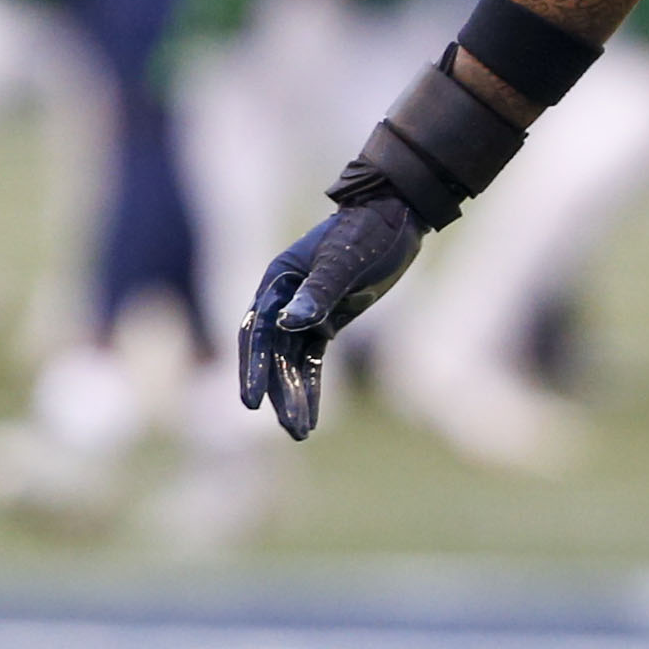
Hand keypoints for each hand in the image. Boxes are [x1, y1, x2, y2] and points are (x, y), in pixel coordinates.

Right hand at [238, 197, 428, 440]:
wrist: (396, 214)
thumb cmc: (368, 230)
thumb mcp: (345, 261)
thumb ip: (318, 291)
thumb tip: (289, 323)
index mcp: (278, 280)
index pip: (258, 332)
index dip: (253, 369)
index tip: (252, 403)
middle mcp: (284, 298)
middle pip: (272, 354)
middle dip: (277, 392)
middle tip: (288, 428)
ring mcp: (305, 311)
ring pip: (291, 363)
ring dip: (294, 397)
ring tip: (300, 434)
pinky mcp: (326, 321)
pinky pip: (311, 361)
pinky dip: (310, 388)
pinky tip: (311, 417)